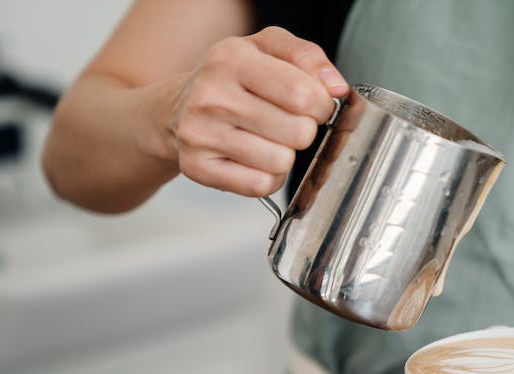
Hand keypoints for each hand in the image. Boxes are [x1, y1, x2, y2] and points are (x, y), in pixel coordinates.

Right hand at [163, 27, 347, 196]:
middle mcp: (211, 96)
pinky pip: (261, 186)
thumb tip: (336, 88)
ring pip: (282, 162)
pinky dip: (268, 177)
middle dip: (304, 131)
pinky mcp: (197, 167)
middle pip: (298, 132)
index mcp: (231, 59)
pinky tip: (255, 160)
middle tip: (288, 123)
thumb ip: (307, 57)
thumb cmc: (231, 79)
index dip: (322, 105)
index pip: (303, 94)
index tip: (315, 105)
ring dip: (286, 155)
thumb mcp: (267, 48)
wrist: (177, 107)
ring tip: (268, 140)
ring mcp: (200, 134)